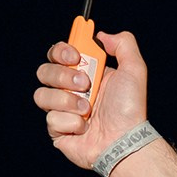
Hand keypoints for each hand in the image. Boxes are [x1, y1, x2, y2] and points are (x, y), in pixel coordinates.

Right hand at [35, 31, 149, 169]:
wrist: (125, 141)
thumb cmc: (129, 110)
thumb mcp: (134, 70)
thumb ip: (124, 45)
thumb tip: (102, 36)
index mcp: (84, 74)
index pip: (58, 54)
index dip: (61, 51)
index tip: (75, 55)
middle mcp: (70, 91)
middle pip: (44, 71)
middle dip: (63, 75)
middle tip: (85, 84)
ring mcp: (62, 111)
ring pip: (42, 95)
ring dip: (67, 100)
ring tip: (88, 110)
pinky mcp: (57, 130)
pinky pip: (51, 119)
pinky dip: (71, 122)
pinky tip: (85, 128)